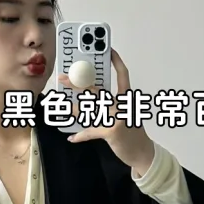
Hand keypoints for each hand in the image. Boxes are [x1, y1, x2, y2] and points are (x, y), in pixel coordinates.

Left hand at [57, 47, 154, 174]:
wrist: (143, 153)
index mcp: (127, 98)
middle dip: (77, 83)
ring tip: (61, 107)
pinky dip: (80, 136)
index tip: (109, 50)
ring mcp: (117, 118)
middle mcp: (122, 105)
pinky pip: (90, 132)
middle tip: (63, 78)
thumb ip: (113, 105)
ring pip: (89, 109)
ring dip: (72, 109)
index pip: (123, 75)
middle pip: (97, 89)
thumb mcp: (127, 114)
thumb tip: (91, 99)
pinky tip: (72, 138)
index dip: (116, 61)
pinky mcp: (111, 132)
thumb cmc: (133, 134)